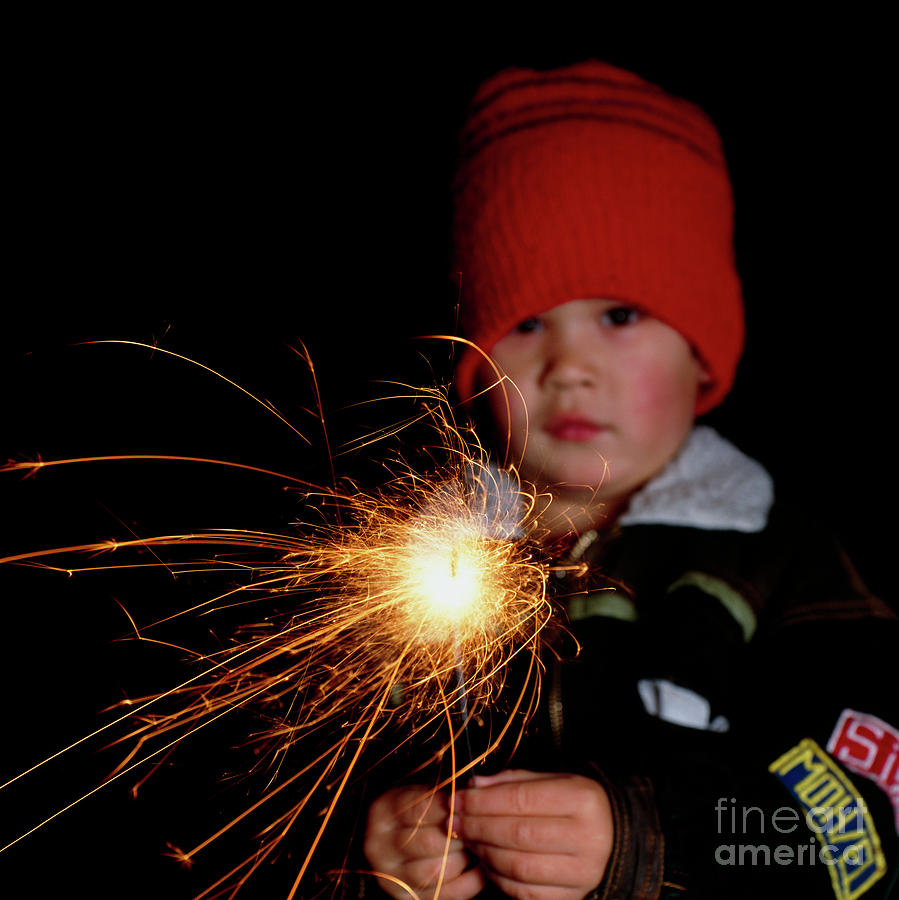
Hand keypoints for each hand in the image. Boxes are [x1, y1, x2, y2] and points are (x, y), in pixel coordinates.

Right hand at [363, 785, 484, 899]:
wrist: (392, 837)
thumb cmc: (411, 809)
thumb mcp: (417, 791)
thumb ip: (439, 792)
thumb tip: (470, 791)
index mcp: (382, 813)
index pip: (419, 810)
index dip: (449, 807)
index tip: (469, 803)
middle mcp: (380, 848)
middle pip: (427, 843)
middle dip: (459, 835)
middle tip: (478, 826)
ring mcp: (392, 877)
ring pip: (436, 872)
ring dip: (464, 858)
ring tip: (478, 844)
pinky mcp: (408, 898)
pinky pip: (446, 895)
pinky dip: (469, 882)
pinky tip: (481, 867)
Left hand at [453, 770, 612, 899]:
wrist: (612, 836)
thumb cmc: (574, 804)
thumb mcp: (553, 780)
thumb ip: (514, 781)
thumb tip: (474, 785)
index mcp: (582, 800)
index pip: (521, 799)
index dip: (482, 801)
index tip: (458, 800)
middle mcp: (587, 838)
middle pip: (517, 834)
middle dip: (478, 827)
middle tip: (454, 821)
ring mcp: (582, 872)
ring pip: (518, 866)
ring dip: (485, 852)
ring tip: (469, 839)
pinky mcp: (573, 897)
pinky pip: (525, 893)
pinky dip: (499, 878)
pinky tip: (488, 861)